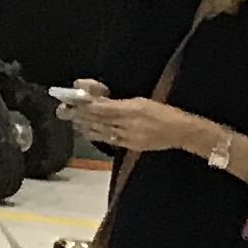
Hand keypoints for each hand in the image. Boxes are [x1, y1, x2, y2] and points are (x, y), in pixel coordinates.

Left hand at [75, 98, 211, 154]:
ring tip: (72, 121)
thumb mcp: (141, 101)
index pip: (103, 107)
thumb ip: (120, 102)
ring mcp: (131, 136)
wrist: (182, 131)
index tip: (73, 101)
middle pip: (100, 119)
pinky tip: (88, 133)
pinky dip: (98, 136)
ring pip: (103, 130)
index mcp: (132, 108)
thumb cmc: (163, 112)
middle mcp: (129, 123)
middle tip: (65, 111)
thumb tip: (100, 102)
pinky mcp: (133, 145)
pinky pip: (112, 140)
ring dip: (86, 126)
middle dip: (81, 115)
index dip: (86, 106)